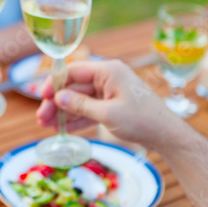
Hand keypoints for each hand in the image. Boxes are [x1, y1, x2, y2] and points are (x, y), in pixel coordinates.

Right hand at [36, 60, 184, 149]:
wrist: (166, 136)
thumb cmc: (141, 120)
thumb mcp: (107, 114)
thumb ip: (80, 104)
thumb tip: (58, 97)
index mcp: (108, 71)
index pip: (74, 71)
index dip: (55, 82)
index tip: (42, 96)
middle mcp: (108, 78)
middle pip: (74, 87)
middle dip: (57, 103)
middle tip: (41, 117)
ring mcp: (110, 92)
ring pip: (80, 100)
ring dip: (64, 113)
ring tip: (46, 125)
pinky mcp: (112, 106)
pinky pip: (89, 110)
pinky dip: (77, 119)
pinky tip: (63, 129)